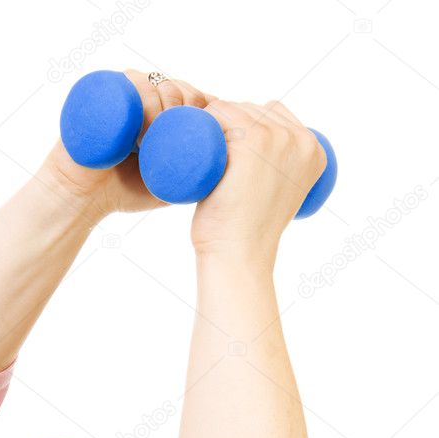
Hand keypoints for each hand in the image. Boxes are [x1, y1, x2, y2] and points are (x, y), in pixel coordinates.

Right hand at [40, 69, 217, 218]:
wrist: (80, 198)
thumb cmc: (121, 192)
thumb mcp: (167, 184)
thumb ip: (192, 177)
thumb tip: (226, 176)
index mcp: (161, 112)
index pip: (192, 96)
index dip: (203, 110)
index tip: (202, 137)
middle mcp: (144, 98)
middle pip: (177, 86)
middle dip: (184, 109)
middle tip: (174, 143)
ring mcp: (123, 93)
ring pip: (155, 82)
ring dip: (162, 106)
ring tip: (152, 142)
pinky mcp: (100, 93)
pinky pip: (126, 79)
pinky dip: (139, 93)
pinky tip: (142, 119)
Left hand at [189, 99, 327, 264]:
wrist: (238, 256)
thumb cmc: (248, 233)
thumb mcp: (276, 195)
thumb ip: (275, 172)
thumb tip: (257, 162)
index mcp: (314, 150)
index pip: (274, 113)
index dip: (246, 124)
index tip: (228, 149)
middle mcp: (300, 140)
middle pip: (253, 108)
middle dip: (228, 124)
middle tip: (211, 158)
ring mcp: (276, 139)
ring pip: (233, 109)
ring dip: (213, 125)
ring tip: (204, 157)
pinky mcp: (250, 143)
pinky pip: (218, 114)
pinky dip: (203, 122)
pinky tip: (196, 142)